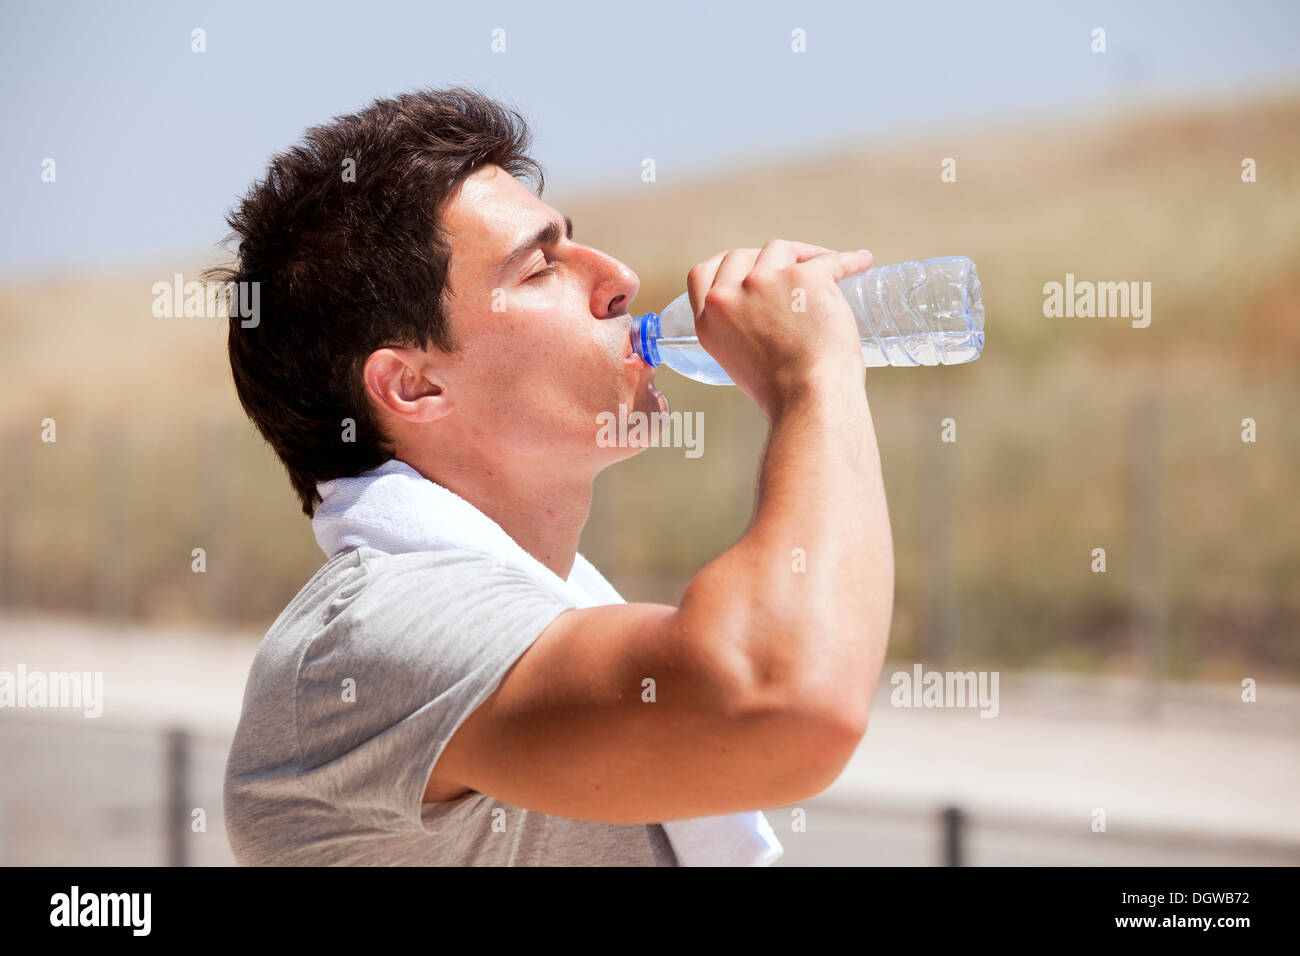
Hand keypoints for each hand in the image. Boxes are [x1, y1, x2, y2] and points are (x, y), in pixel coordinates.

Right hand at [685, 240, 872, 417]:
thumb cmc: (784, 392)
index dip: (725, 265)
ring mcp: (764, 282)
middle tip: (791, 267)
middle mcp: (728, 296)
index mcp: (709, 320)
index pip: (703, 274)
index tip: (744, 264)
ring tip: (827, 266)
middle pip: (742, 255)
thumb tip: (766, 316)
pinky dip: (849, 260)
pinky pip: (830, 260)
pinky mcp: (803, 277)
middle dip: (766, 258)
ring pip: (781, 250)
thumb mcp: (739, 362)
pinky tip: (860, 261)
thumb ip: (740, 332)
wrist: (809, 398)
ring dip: (804, 256)